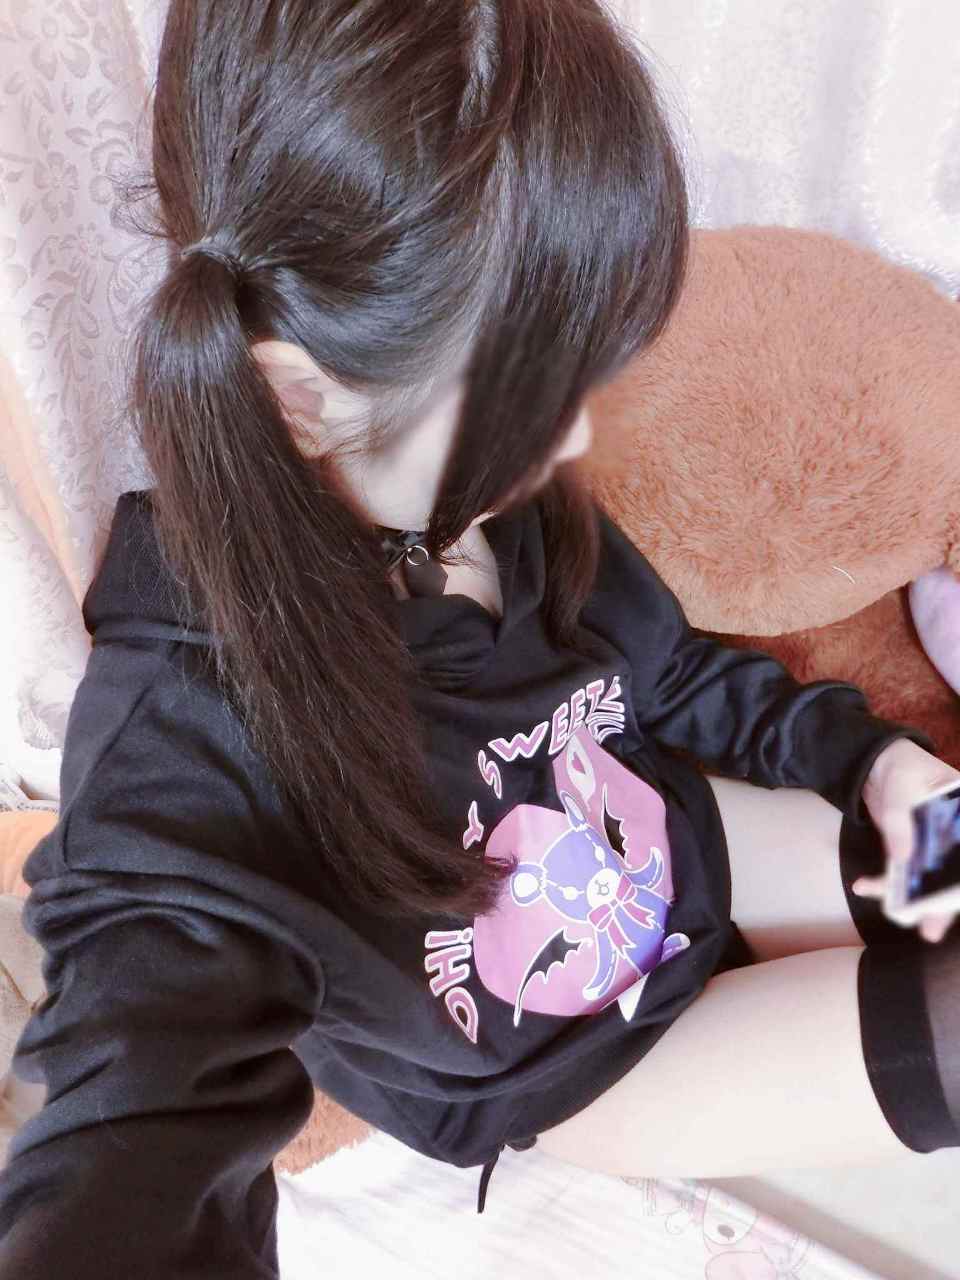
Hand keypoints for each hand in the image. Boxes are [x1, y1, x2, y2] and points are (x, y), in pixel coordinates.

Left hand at [853, 738, 959, 943]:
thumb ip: (900, 821)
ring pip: (928, 882)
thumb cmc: (903, 768)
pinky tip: (864, 886)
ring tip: (900, 917)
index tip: (956, 900)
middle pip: (954, 878)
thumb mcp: (902, 788)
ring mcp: (933, 848)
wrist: (879, 765)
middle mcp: (954, 837)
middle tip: (932, 930)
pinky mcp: (910, 853)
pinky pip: (902, 874)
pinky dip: (884, 883)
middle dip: (942, 904)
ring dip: (914, 902)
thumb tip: (901, 857)